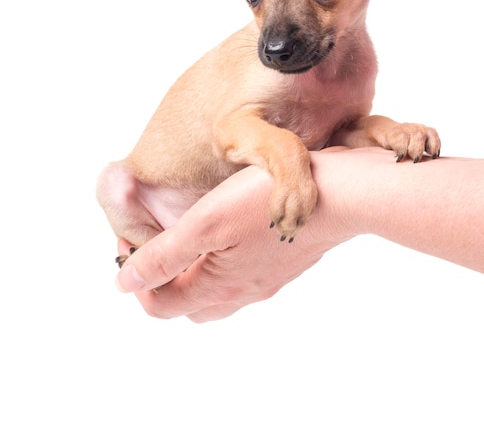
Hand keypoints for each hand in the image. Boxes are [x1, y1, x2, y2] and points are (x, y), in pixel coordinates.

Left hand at [115, 151, 351, 321]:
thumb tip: (124, 283)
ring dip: (197, 273)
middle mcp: (244, 291)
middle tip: (157, 247)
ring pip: (220, 291)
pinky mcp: (288, 263)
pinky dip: (225, 264)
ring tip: (191, 238)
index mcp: (219, 286)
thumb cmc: (270, 203)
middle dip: (166, 281)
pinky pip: (246, 275)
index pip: (161, 304)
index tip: (129, 245)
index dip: (137, 280)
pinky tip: (232, 235)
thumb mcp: (206, 223)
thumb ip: (164, 255)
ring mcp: (270, 279)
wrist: (341, 195)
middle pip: (191, 304)